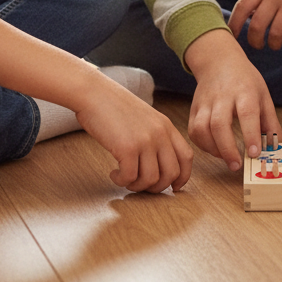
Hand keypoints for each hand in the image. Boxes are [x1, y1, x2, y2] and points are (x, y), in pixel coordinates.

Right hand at [75, 74, 193, 192]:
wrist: (94, 93)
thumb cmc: (114, 107)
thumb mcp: (145, 118)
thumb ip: (156, 136)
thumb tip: (158, 165)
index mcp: (167, 126)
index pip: (187, 157)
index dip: (182, 177)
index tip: (173, 187)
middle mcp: (160, 134)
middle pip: (171, 173)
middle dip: (157, 187)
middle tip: (140, 185)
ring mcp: (145, 141)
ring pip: (151, 179)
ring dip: (137, 186)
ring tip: (124, 178)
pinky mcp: (127, 148)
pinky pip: (130, 177)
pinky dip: (122, 181)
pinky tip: (114, 173)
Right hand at [184, 29, 281, 169]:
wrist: (219, 61)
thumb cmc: (245, 80)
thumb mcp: (263, 95)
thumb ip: (270, 121)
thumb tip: (276, 146)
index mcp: (244, 91)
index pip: (247, 113)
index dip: (251, 134)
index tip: (254, 153)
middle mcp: (223, 96)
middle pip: (219, 123)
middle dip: (227, 148)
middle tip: (237, 165)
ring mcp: (205, 102)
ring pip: (202, 128)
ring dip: (213, 148)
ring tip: (227, 158)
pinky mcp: (194, 108)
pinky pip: (193, 130)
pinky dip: (202, 144)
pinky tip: (215, 149)